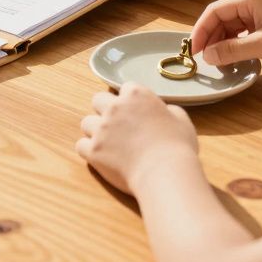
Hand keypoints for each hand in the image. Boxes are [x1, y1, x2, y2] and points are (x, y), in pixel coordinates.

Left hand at [76, 84, 197, 194]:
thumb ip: (167, 110)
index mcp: (136, 95)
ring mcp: (101, 129)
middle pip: (98, 100)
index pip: (126, 88)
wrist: (165, 173)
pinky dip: (90, 151)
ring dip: (95, 130)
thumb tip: (162, 111)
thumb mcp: (181, 120)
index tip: (136, 112)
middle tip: (117, 125)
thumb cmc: (177, 147)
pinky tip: (102, 157)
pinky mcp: (93, 150)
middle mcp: (114, 108)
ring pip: (86, 122)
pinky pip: (81, 145)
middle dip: (105, 110)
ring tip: (109, 143)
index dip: (131, 100)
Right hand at [190, 0, 261, 71]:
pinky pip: (243, 36)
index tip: (193, 51)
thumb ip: (232, 50)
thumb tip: (207, 57)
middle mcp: (253, 3)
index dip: (201, 31)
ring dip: (223, 44)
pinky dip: (235, 47)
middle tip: (204, 60)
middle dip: (211, 38)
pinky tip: (233, 60)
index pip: (214, 11)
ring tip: (217, 62)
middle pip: (221, 19)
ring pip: (231, 29)